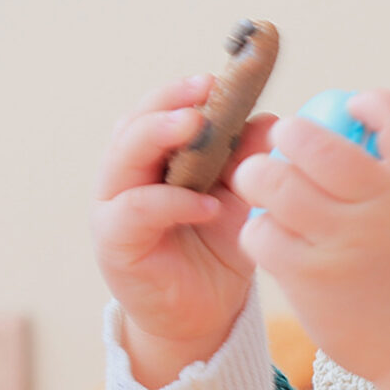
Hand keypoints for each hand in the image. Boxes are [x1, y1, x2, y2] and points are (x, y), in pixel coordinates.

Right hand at [94, 76, 276, 388]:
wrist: (205, 313)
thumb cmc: (216, 248)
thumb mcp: (240, 200)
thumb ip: (249, 163)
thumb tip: (274, 122)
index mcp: (155, 157)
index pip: (159, 110)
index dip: (184, 91)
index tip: (218, 77)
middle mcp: (128, 174)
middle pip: (134, 123)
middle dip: (168, 102)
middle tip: (204, 91)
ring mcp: (115, 206)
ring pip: (124, 157)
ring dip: (159, 135)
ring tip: (197, 126)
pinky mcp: (116, 242)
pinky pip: (138, 210)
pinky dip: (172, 202)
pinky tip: (207, 204)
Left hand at [231, 91, 389, 389]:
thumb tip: (349, 149)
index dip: (372, 104)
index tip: (353, 106)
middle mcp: (379, 205)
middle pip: (313, 143)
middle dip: (289, 137)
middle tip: (282, 146)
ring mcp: (342, 240)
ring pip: (273, 183)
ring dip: (258, 178)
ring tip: (259, 185)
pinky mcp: (310, 276)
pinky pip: (261, 234)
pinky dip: (258, 231)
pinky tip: (269, 239)